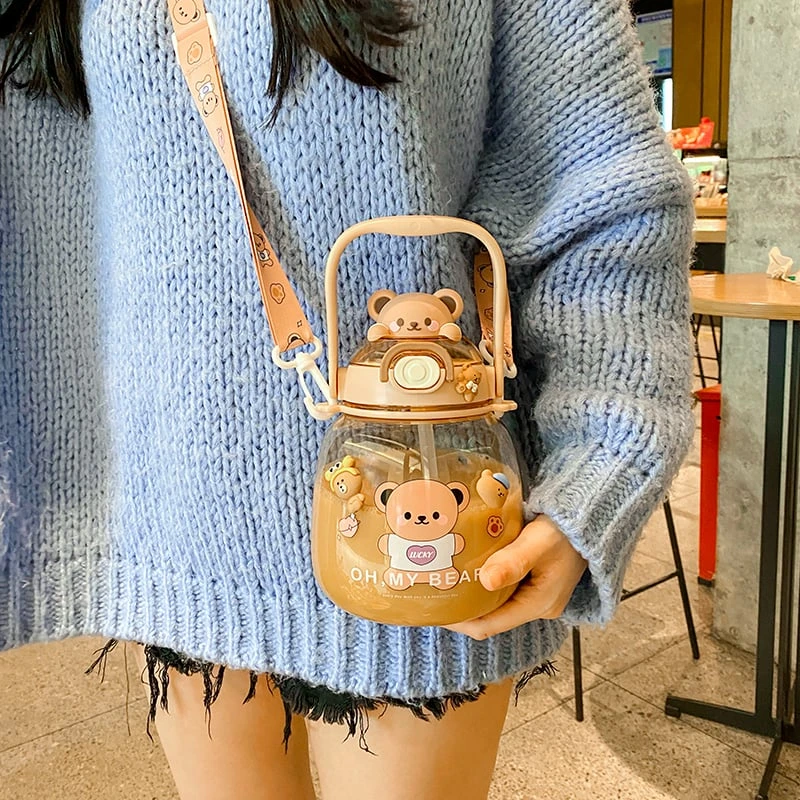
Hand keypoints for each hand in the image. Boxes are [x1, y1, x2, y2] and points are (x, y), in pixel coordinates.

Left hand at [445, 515, 587, 639]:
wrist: (590, 518)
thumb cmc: (566, 530)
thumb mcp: (538, 542)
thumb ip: (513, 561)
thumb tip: (485, 581)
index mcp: (538, 604)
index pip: (490, 625)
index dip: (460, 621)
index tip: (436, 608)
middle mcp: (538, 606)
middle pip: (491, 617)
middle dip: (463, 607)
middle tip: (436, 588)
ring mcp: (538, 594)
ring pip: (496, 603)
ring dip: (473, 593)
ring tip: (447, 577)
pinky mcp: (536, 581)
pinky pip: (505, 589)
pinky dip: (485, 581)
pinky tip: (470, 566)